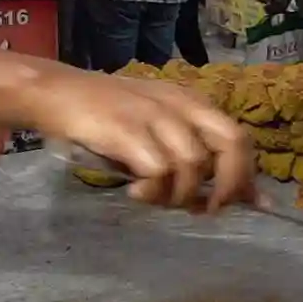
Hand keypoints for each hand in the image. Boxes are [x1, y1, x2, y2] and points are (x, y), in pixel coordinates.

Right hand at [37, 74, 257, 213]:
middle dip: (229, 184)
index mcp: (191, 102)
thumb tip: (229, 193)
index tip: (245, 205)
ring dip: (180, 194)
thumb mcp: (155, 126)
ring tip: (155, 198)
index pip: (238, 137)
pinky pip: (158, 170)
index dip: (246, 175)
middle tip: (206, 210)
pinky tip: (134, 191)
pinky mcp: (127, 130)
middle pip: (230, 144)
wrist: (56, 92)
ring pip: (194, 163)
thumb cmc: (107, 114)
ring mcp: (154, 115)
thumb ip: (191, 151)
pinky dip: (152, 190)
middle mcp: (180, 104)